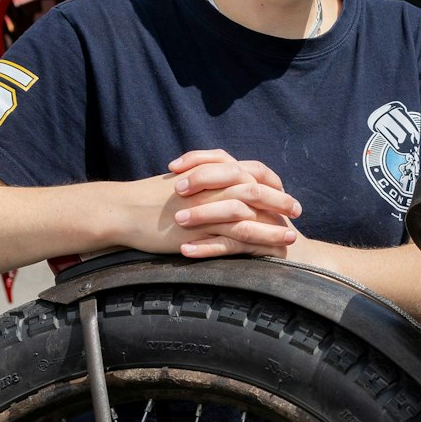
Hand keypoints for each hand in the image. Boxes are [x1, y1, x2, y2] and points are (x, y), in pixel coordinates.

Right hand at [115, 149, 302, 258]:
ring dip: (274, 226)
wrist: (123, 208)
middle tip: (297, 211)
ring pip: (250, 214)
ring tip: (291, 236)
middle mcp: (213, 187)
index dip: (271, 181)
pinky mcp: (201, 230)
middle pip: (258, 190)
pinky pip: (235, 237)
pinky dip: (256, 242)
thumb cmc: (148, 198)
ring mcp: (208, 208)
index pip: (252, 170)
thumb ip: (204, 182)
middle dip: (280, 201)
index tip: (284, 189)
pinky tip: (269, 251)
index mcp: (211, 173)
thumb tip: (219, 185)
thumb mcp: (182, 183)